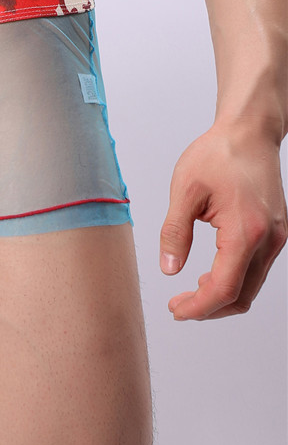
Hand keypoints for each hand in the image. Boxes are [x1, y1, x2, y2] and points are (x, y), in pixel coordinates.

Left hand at [159, 122, 286, 319]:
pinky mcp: (275, 233)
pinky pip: (255, 270)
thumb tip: (169, 269)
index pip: (224, 289)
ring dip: (220, 296)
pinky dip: (232, 281)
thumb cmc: (218, 155)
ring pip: (250, 286)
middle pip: (241, 296)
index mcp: (246, 231)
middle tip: (177, 306)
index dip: (199, 307)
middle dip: (208, 308)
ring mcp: (276, 238)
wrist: (249, 133)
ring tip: (188, 294)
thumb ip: (175, 233)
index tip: (176, 311)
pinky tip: (208, 276)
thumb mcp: (185, 191)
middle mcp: (269, 239)